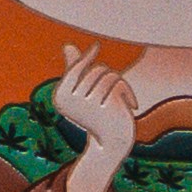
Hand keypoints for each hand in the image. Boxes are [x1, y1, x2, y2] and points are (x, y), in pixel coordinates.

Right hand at [51, 50, 140, 191]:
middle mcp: (69, 100)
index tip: (96, 47)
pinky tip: (131, 106)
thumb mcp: (85, 95)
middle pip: (95, 70)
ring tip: (122, 100)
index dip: (87, 57)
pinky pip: (118, 84)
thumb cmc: (98, 117)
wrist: (111, 145)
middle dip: (108, 78)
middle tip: (115, 94)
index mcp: (60, 97)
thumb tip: (68, 46)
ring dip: (119, 85)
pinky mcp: (103, 106)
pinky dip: (127, 92)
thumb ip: (76, 72)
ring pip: (108, 75)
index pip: (76, 68)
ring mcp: (85, 103)